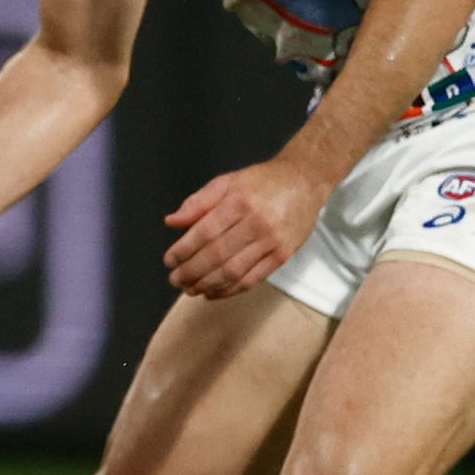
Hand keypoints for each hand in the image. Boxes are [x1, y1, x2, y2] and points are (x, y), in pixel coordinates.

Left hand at [162, 157, 330, 299]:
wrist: (305, 181)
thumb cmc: (263, 181)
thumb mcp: (227, 181)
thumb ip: (198, 202)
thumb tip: (171, 222)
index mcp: (239, 202)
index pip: (205, 232)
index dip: (184, 250)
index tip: (169, 261)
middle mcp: (257, 223)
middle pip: (217, 255)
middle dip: (192, 272)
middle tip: (175, 280)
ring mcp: (272, 241)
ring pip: (234, 271)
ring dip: (208, 284)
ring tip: (190, 289)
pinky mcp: (283, 256)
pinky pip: (253, 279)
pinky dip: (231, 290)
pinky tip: (214, 292)